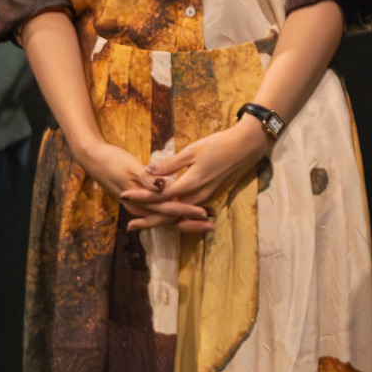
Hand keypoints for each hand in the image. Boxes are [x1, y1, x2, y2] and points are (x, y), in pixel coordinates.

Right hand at [77, 136, 211, 233]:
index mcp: (140, 201)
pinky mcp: (139, 201)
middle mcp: (141, 208)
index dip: (187, 212)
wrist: (93, 158)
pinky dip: (173, 214)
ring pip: (165, 218)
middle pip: (169, 220)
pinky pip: (159, 212)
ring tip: (203, 224)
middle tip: (211, 227)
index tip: (205, 215)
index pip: (169, 210)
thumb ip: (147, 179)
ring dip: (184, 221)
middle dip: (190, 224)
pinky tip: (184, 214)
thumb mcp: (130, 167)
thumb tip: (162, 187)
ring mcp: (140, 206)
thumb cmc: (112, 160)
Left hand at [139, 119, 270, 215]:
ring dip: (161, 220)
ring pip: (179, 216)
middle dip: (148, 221)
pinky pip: (188, 211)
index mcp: (191, 184)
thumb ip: (171, 164)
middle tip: (129, 226)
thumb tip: (149, 170)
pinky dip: (175, 215)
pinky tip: (166, 214)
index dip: (141, 197)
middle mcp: (198, 196)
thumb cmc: (220, 144)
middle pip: (168, 215)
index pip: (160, 196)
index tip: (124, 196)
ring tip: (143, 223)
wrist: (247, 147)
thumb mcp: (192, 150)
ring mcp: (205, 198)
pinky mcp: (209, 195)